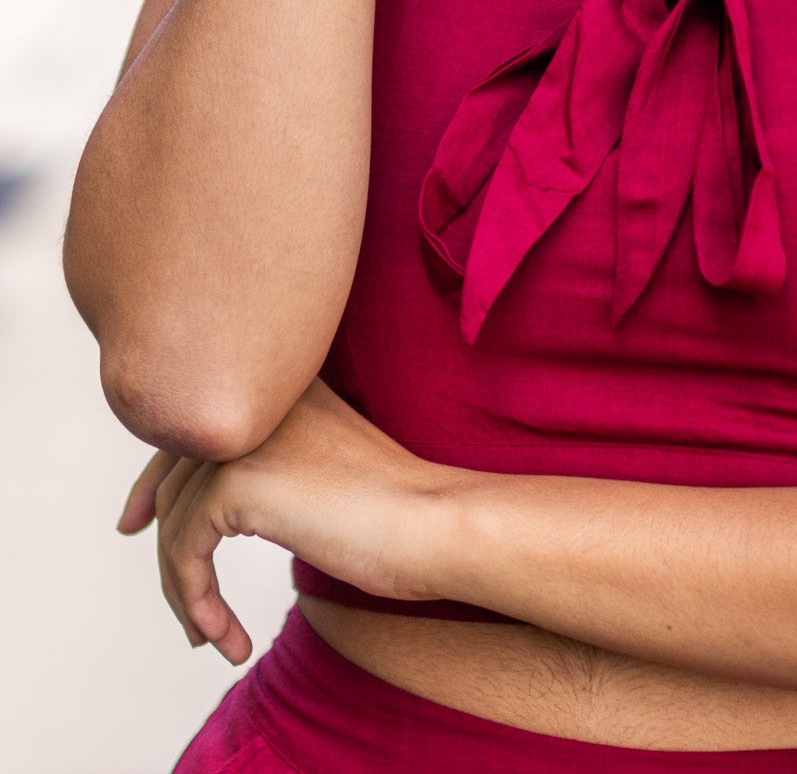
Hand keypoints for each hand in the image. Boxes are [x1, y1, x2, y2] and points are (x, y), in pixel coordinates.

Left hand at [118, 380, 465, 663]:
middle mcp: (254, 401)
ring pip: (174, 520)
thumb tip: (206, 502)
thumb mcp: (321, 468)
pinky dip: (197, 600)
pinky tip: (225, 635)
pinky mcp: (237, 482)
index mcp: (279, 389)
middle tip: (180, 604)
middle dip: (159, 541)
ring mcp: (242, 438)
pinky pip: (185, 551)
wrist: (431, 521)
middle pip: (172, 474)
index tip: (136, 525)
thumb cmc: (396, 508)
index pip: (191, 428)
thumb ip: (269, 462)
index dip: (154, 480)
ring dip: (185, 590)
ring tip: (211, 635)